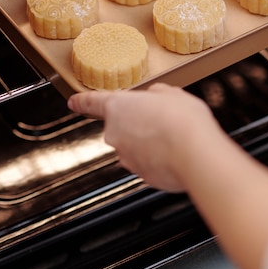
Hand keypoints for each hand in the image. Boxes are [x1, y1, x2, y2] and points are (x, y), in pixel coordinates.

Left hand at [67, 82, 217, 192]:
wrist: (194, 153)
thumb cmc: (182, 121)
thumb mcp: (171, 93)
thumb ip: (156, 94)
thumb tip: (155, 98)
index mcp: (118, 107)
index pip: (92, 102)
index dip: (81, 101)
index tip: (73, 102)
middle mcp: (115, 134)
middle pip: (121, 125)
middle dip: (139, 122)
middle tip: (163, 118)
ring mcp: (127, 157)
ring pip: (135, 145)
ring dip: (149, 141)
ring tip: (173, 136)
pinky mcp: (141, 175)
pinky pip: (148, 162)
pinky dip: (159, 158)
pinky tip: (175, 152)